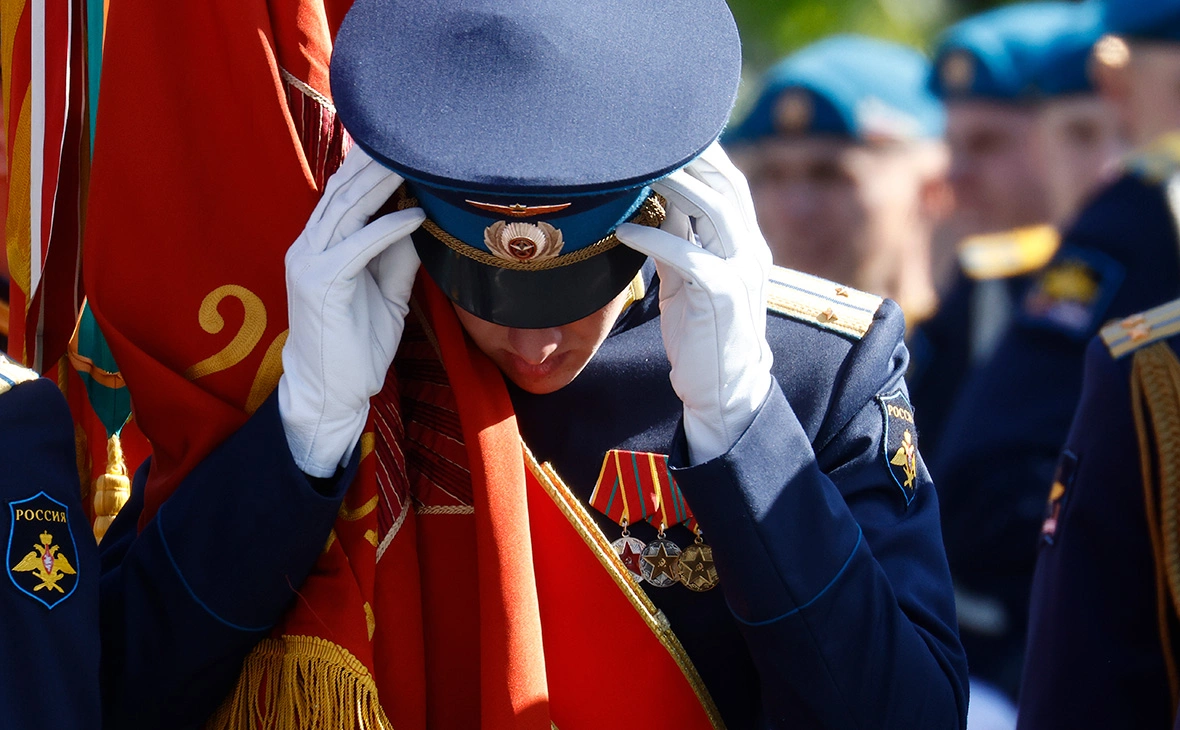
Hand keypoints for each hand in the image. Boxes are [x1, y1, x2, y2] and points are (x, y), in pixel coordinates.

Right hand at [279, 147, 424, 476]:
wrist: (330, 393)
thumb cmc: (357, 346)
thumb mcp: (386, 293)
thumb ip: (397, 257)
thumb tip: (421, 222)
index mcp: (319, 245)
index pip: (343, 194)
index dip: (369, 166)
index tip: (402, 142)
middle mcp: (309, 246)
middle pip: (343, 191)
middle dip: (375, 161)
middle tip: (409, 134)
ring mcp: (310, 263)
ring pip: (347, 210)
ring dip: (382, 183)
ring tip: (414, 160)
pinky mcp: (321, 284)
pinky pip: (358, 247)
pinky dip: (387, 229)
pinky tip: (415, 216)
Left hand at [614, 142, 773, 463]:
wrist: (723, 388)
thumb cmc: (701, 331)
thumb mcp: (688, 278)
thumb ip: (678, 239)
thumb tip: (650, 203)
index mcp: (745, 242)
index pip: (728, 182)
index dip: (701, 153)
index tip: (664, 130)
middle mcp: (750, 250)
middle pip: (724, 185)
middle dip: (690, 155)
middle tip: (647, 134)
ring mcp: (741, 271)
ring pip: (713, 210)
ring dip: (674, 184)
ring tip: (635, 168)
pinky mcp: (722, 297)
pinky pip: (688, 257)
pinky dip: (655, 239)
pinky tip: (624, 229)